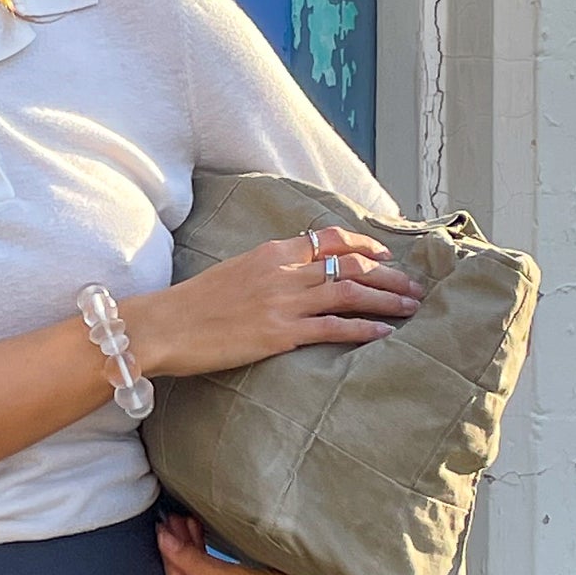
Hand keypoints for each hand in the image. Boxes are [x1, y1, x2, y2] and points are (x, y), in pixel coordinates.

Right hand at [127, 226, 421, 378]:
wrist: (163, 327)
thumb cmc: (190, 306)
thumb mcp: (231, 273)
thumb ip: (266, 272)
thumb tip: (290, 277)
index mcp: (271, 253)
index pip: (329, 240)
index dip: (363, 247)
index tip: (384, 257)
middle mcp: (283, 272)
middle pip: (349, 267)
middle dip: (387, 276)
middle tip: (413, 287)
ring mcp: (283, 303)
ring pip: (350, 294)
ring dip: (386, 300)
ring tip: (410, 308)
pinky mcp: (280, 334)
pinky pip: (333, 329)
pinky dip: (363, 330)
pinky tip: (383, 334)